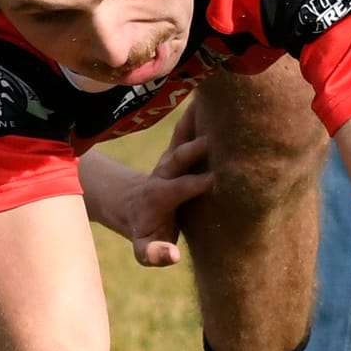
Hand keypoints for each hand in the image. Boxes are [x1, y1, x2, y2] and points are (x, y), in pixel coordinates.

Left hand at [126, 106, 211, 266]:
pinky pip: (186, 127)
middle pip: (176, 158)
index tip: (211, 180)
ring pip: (180, 137)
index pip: (175, 189)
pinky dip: (198, 112)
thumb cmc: (147, 232)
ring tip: (214, 105)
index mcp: (157, 197)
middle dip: (191, 150)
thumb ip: (155, 253)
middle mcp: (163, 173)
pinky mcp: (177, 149)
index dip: (190, 185)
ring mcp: (169, 158)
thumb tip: (172, 256)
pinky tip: (213, 94)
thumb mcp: (144, 249)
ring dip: (195, 122)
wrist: (136, 208)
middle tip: (211, 141)